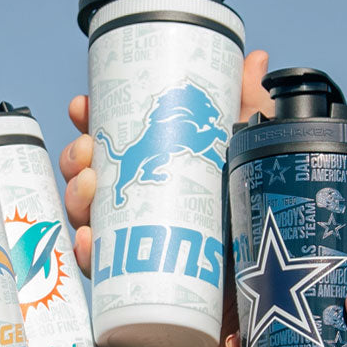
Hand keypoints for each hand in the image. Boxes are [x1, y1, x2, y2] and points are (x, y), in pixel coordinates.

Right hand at [60, 50, 273, 279]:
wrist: (271, 288)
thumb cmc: (259, 217)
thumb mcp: (253, 153)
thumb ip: (250, 106)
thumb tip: (257, 58)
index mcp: (157, 171)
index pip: (112, 143)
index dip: (90, 122)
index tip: (82, 106)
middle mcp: (140, 207)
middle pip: (89, 178)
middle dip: (76, 160)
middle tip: (87, 152)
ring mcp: (135, 244)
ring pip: (87, 219)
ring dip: (75, 198)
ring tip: (89, 188)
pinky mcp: (138, 283)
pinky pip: (99, 270)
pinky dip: (86, 254)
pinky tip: (87, 239)